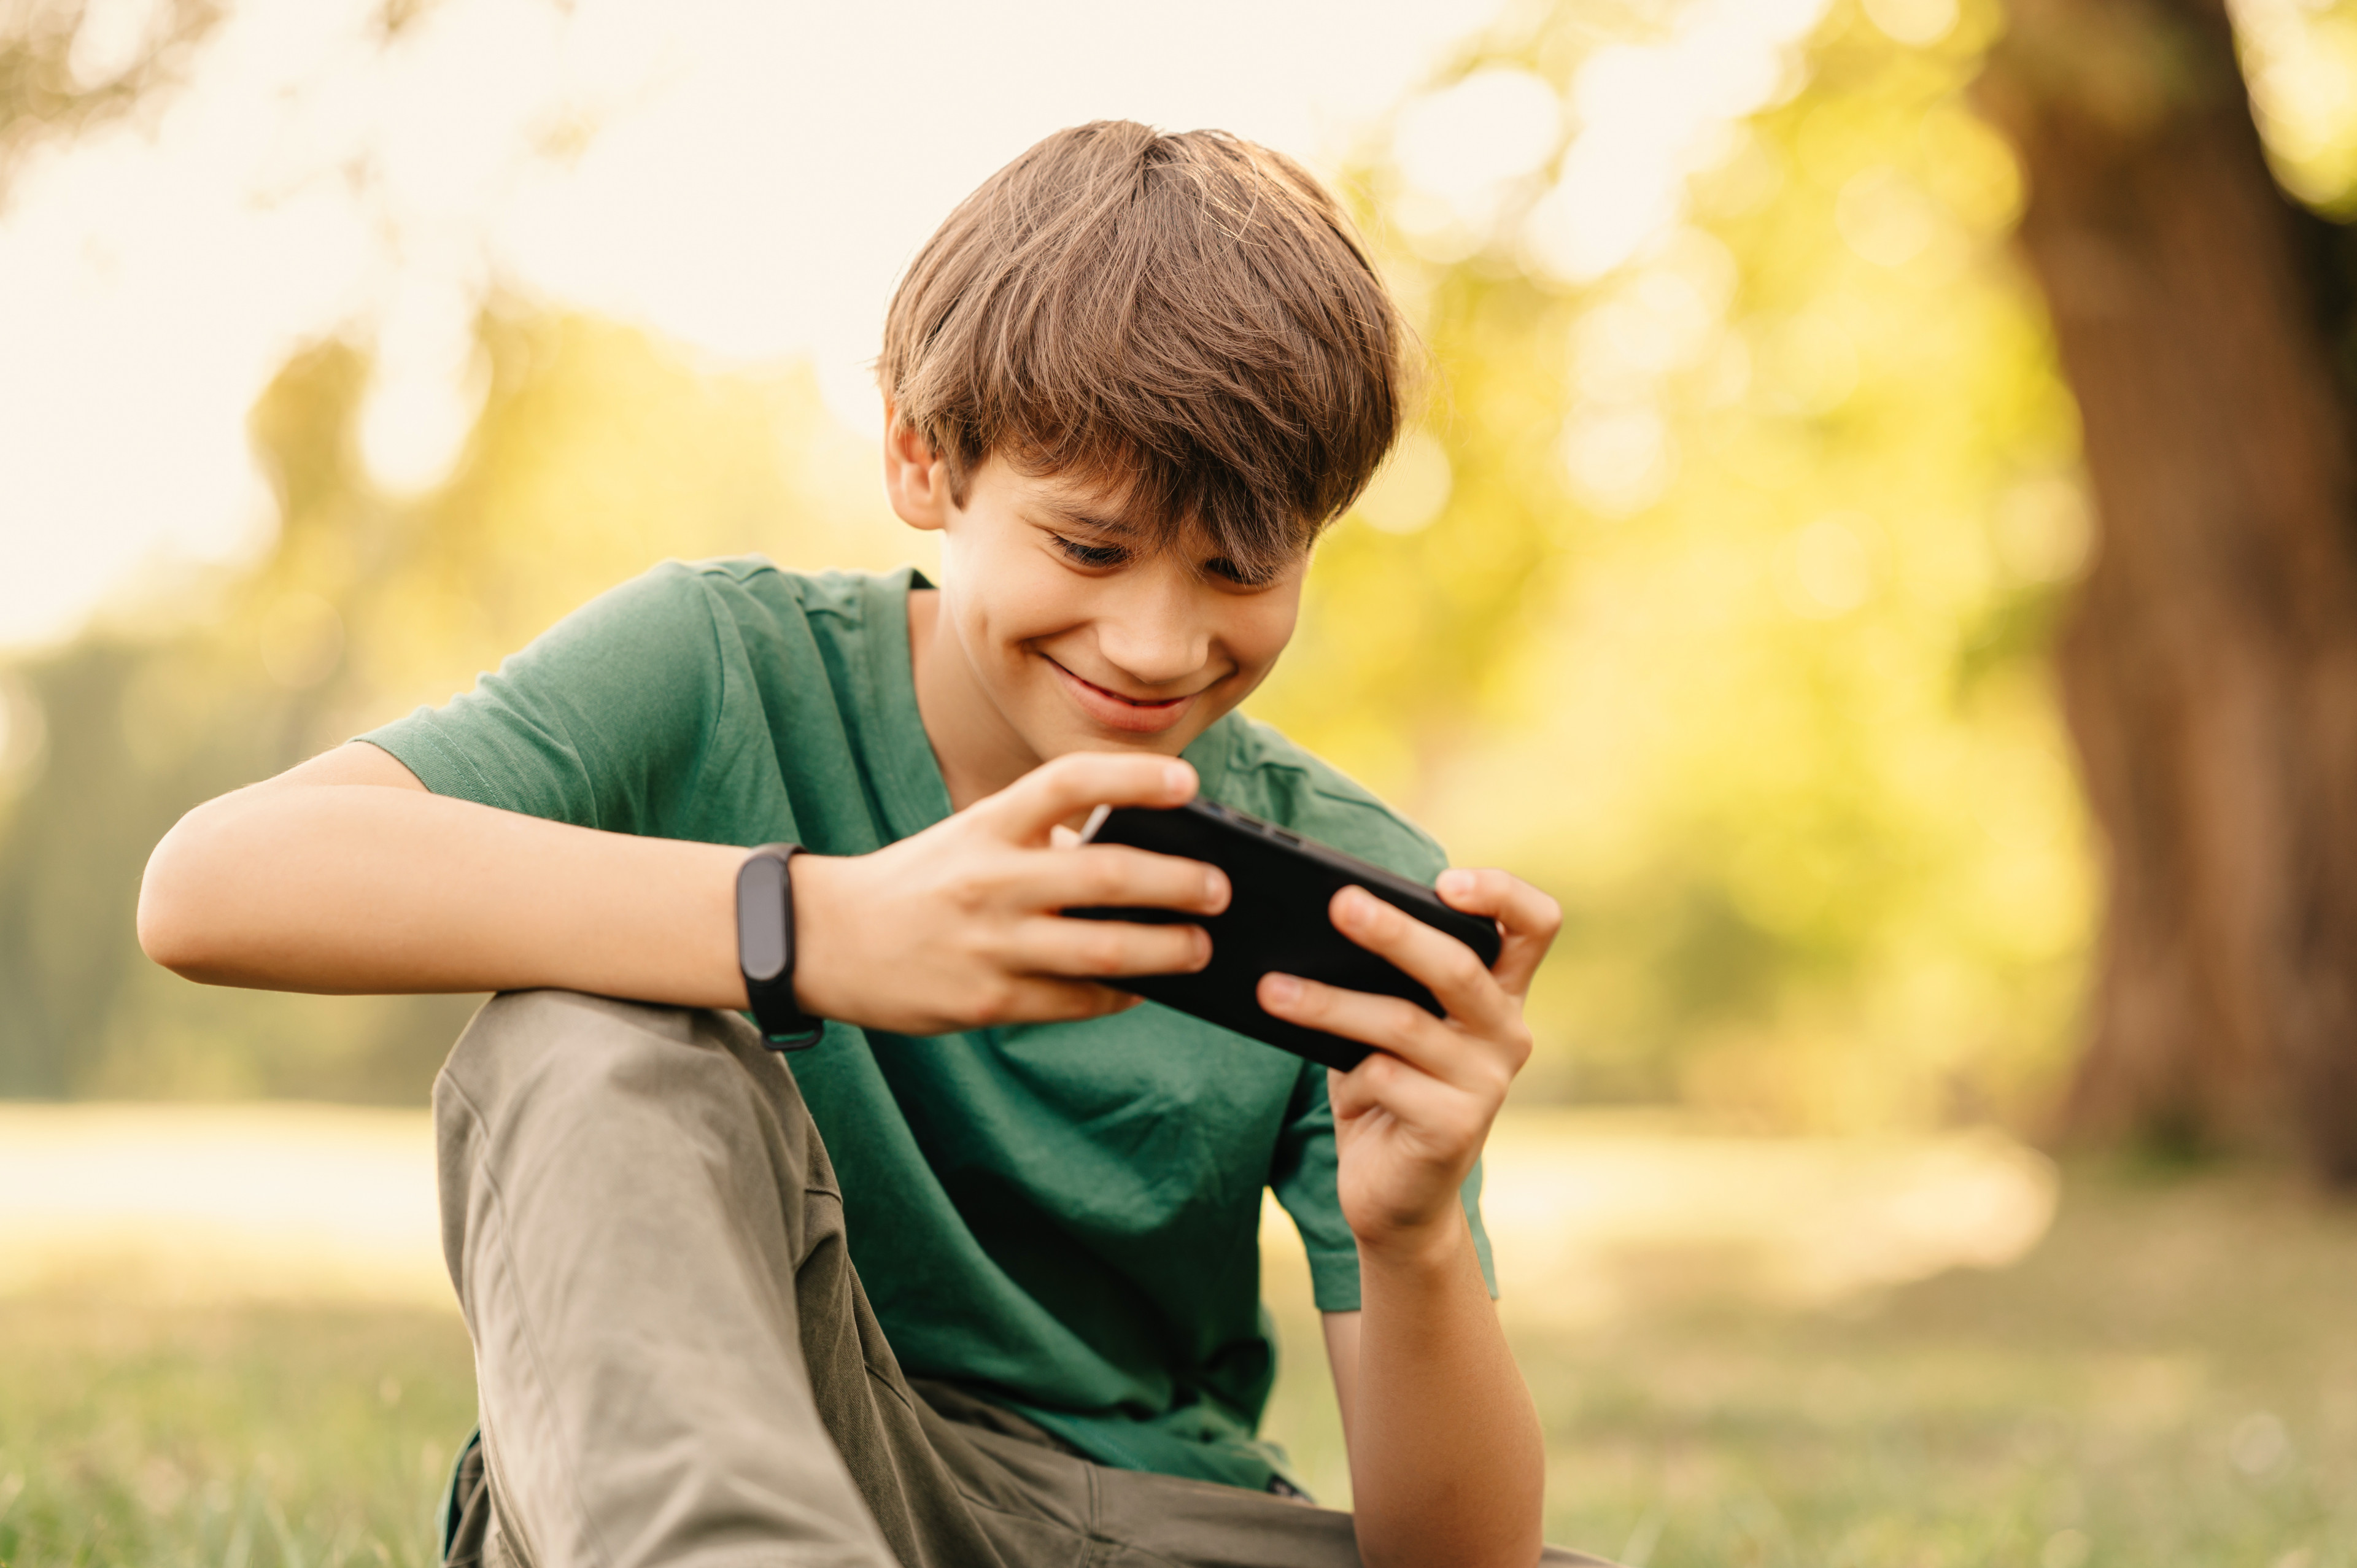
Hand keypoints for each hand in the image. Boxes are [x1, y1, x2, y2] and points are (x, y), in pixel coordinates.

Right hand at [786, 753, 1228, 1034]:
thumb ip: (1042, 839)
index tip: (1188, 782)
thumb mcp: (972, 837)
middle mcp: (990, 880)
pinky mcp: (987, 1002)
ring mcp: (990, 945)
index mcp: (987, 826)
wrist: (828, 940)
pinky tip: (1143, 987)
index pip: (1068, 782)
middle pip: (1107, 874)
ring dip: (1167, 950)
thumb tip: (1139, 853)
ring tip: (1200, 946)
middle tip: (1220, 888)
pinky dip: (1120, 993)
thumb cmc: (922, 881)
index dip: (1133, 776)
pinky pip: (1076, 1000)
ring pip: (1104, 949)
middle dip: (1179, 883)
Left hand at [1256, 870, 1560, 1254]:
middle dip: (1395, 932)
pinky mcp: (1455, 1128)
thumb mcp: (1388, 1024)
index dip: (1501, 893)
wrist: (1395, 1199)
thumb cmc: (1385, 1092)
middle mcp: (1507, 1034)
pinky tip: (1338, 1091)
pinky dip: (1348, 1078)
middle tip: (1338, 904)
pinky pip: (1386, 1078)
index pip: (1535, 924)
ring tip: (1272, 988)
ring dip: (1330, 1003)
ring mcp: (1486, 1083)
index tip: (1443, 882)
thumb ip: (1382, 979)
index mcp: (1499, 996)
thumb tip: (1326, 924)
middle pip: (1460, 966)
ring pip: (1403, 1023)